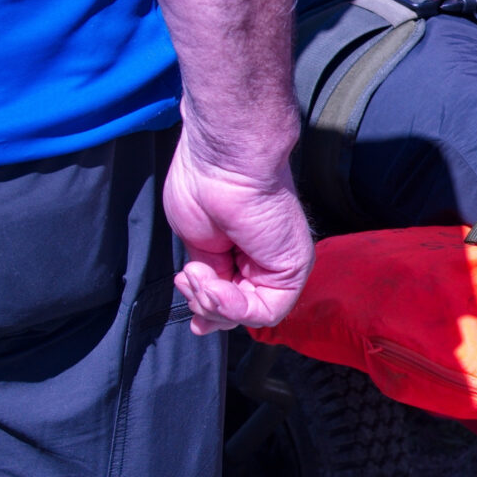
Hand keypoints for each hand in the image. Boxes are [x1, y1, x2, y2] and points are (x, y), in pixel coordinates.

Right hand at [164, 134, 314, 334]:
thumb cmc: (204, 185)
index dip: (205, 305)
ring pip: (250, 315)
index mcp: (242, 250)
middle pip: (237, 310)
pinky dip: (236, 308)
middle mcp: (264, 259)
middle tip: (189, 278)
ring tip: (199, 276)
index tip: (184, 289)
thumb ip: (208, 275)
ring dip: (215, 304)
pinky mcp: (291, 269)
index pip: (228, 296)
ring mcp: (280, 265)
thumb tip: (203, 304)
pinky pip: (267, 310)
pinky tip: (216, 287)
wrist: (223, 161)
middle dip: (204, 304)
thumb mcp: (197, 241)